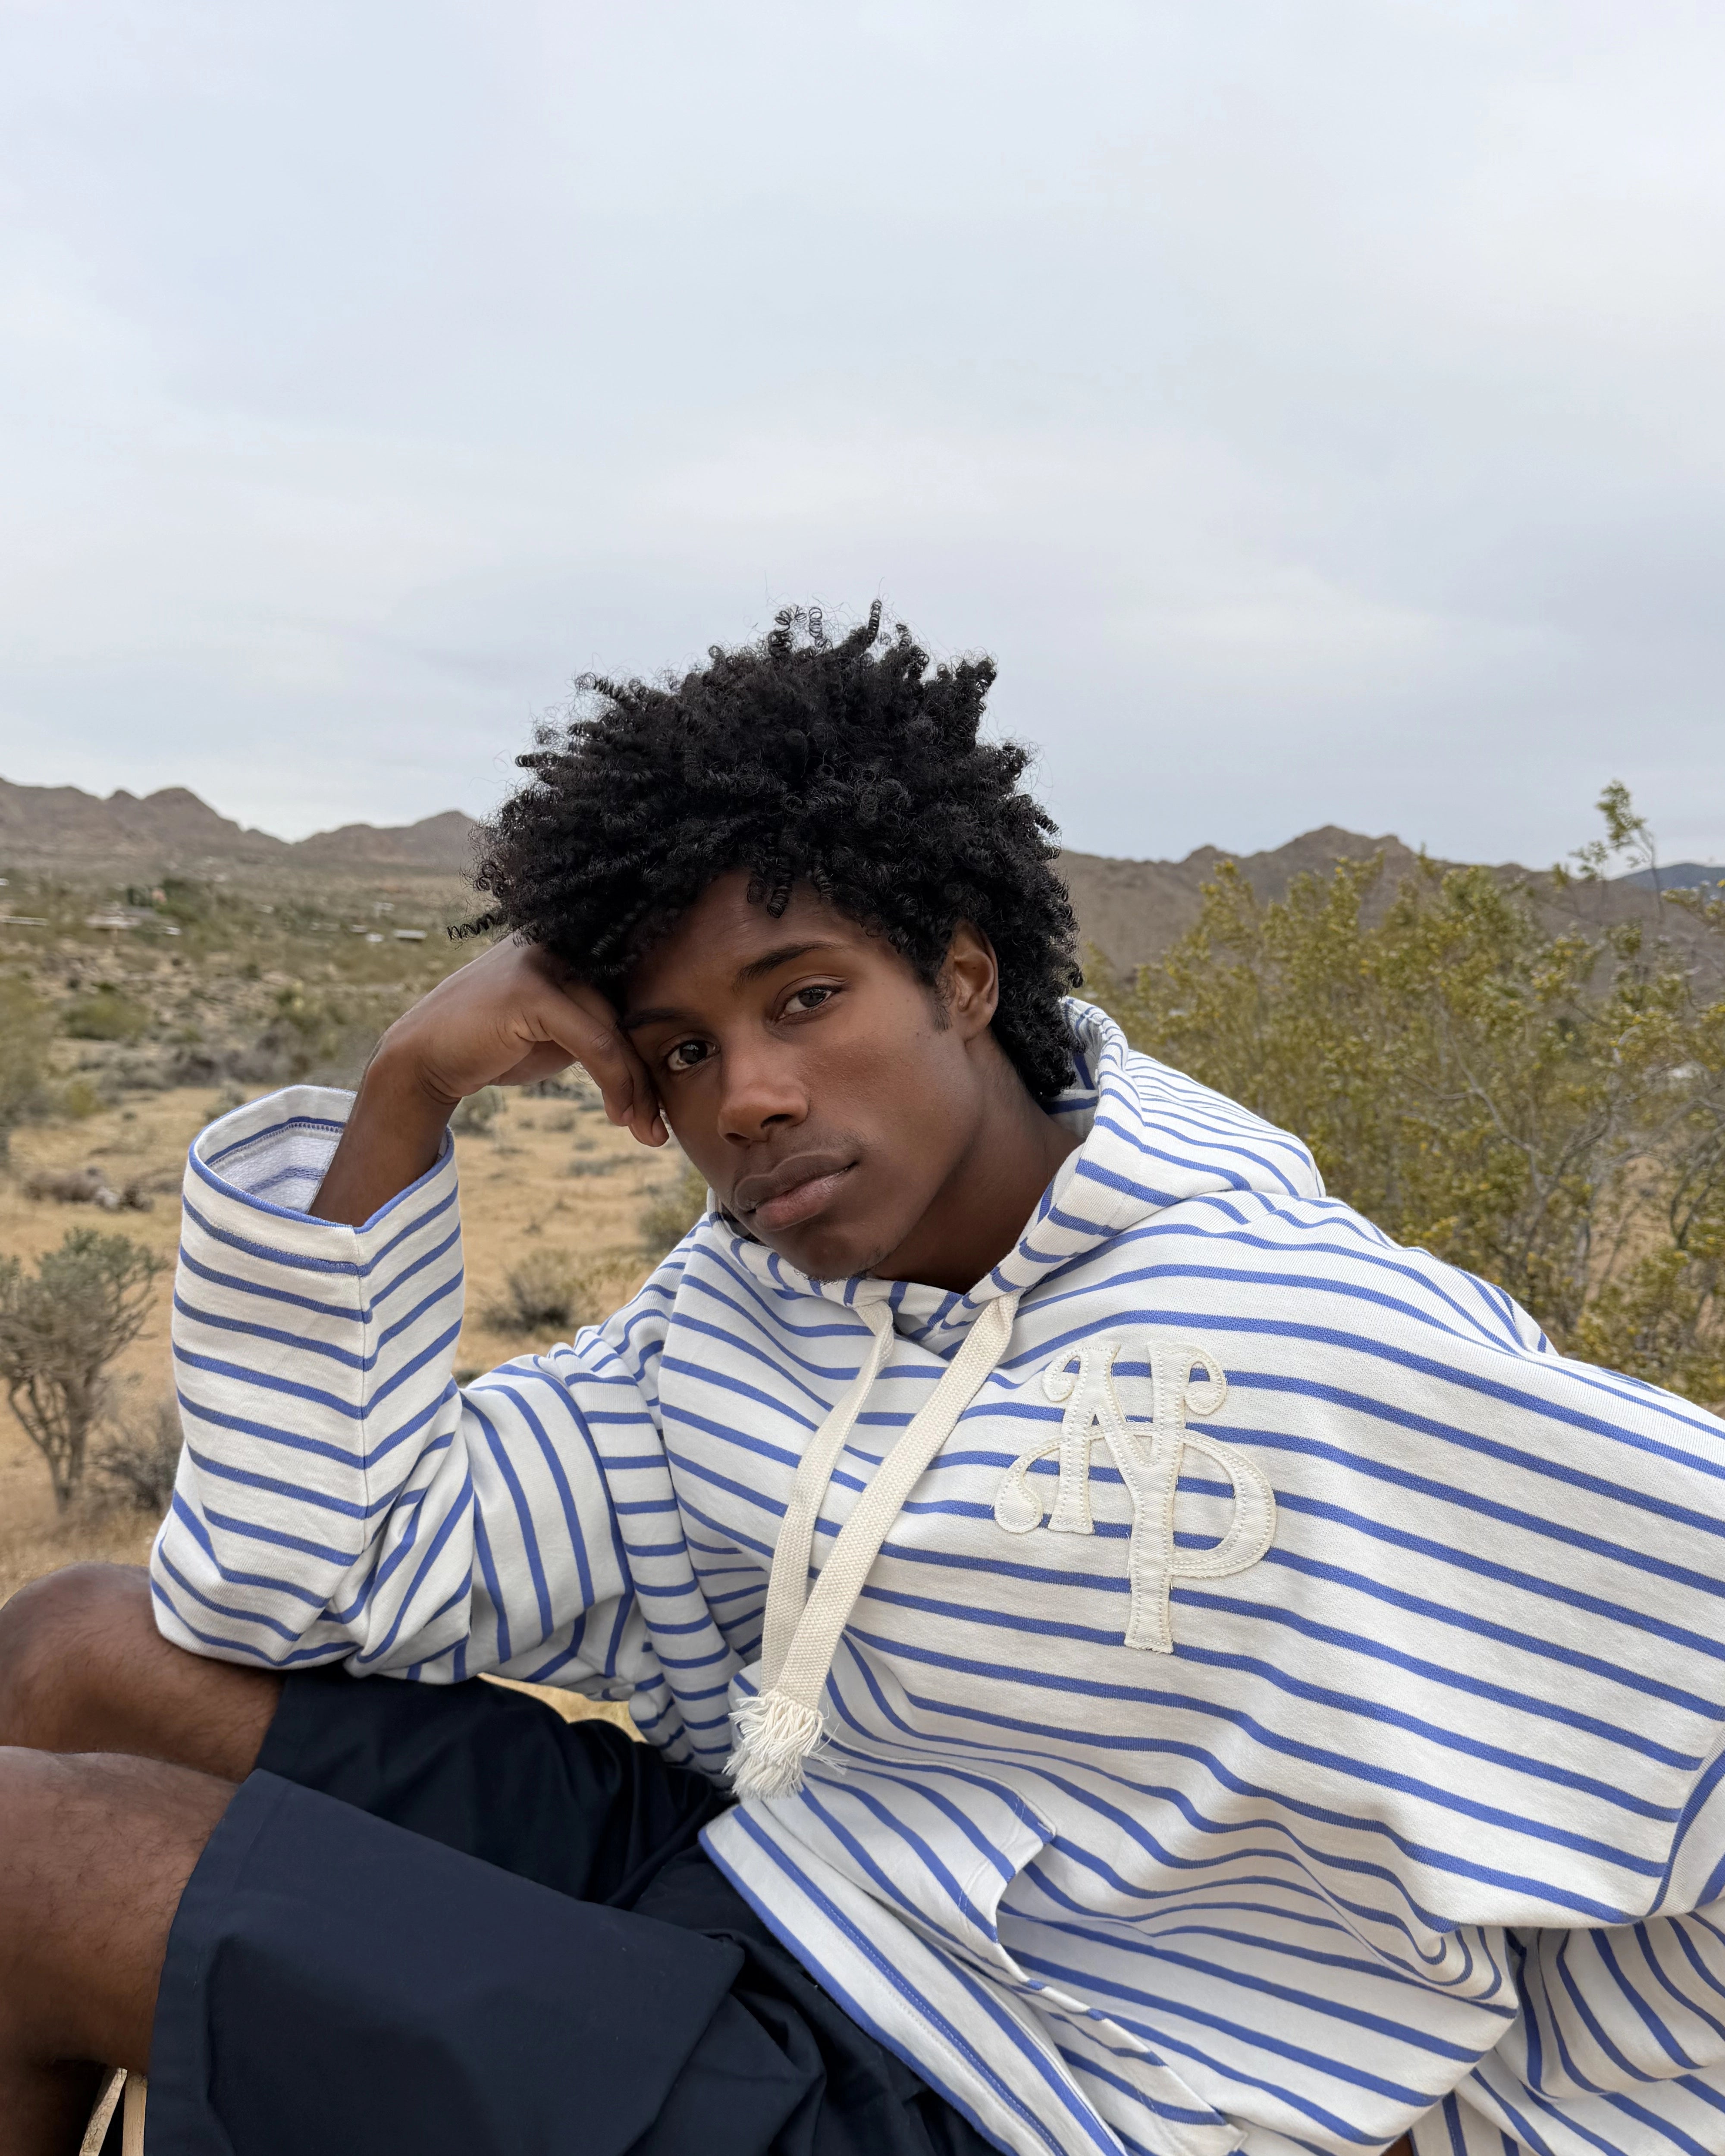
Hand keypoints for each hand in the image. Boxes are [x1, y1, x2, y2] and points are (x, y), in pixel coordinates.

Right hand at [309, 938, 664, 1224]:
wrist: (423, 1058)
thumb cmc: (491, 1047)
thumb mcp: (555, 1035)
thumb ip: (596, 1028)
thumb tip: (653, 1054)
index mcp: (568, 947)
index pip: (627, 997)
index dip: (649, 1051)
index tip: (660, 1104)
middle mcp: (559, 945)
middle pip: (627, 1013)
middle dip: (648, 1076)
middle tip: (658, 1128)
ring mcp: (543, 962)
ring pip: (615, 1030)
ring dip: (636, 1088)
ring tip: (646, 1132)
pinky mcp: (531, 991)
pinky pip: (594, 1042)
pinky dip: (614, 1082)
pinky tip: (617, 1115)